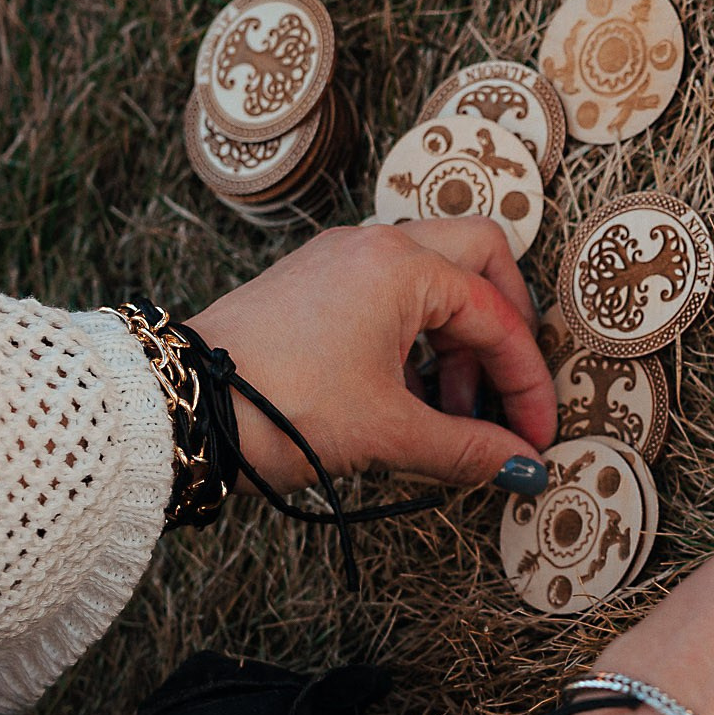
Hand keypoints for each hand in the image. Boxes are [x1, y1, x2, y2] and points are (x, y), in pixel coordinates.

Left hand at [185, 218, 554, 489]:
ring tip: (452, 413)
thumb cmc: (278, 405)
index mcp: (403, 267)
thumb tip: (523, 468)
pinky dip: (416, 337)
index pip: (497, 318)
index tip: (534, 437)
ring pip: (434, 275)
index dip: (526, 384)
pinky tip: (409, 396)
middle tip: (506, 392)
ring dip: (457, 339)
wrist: (180, 406)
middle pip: (480, 260)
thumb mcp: (387, 434)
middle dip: (504, 330)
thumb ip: (468, 449)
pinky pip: (390, 292)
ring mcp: (340, 260)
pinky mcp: (313, 283)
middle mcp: (376, 246)